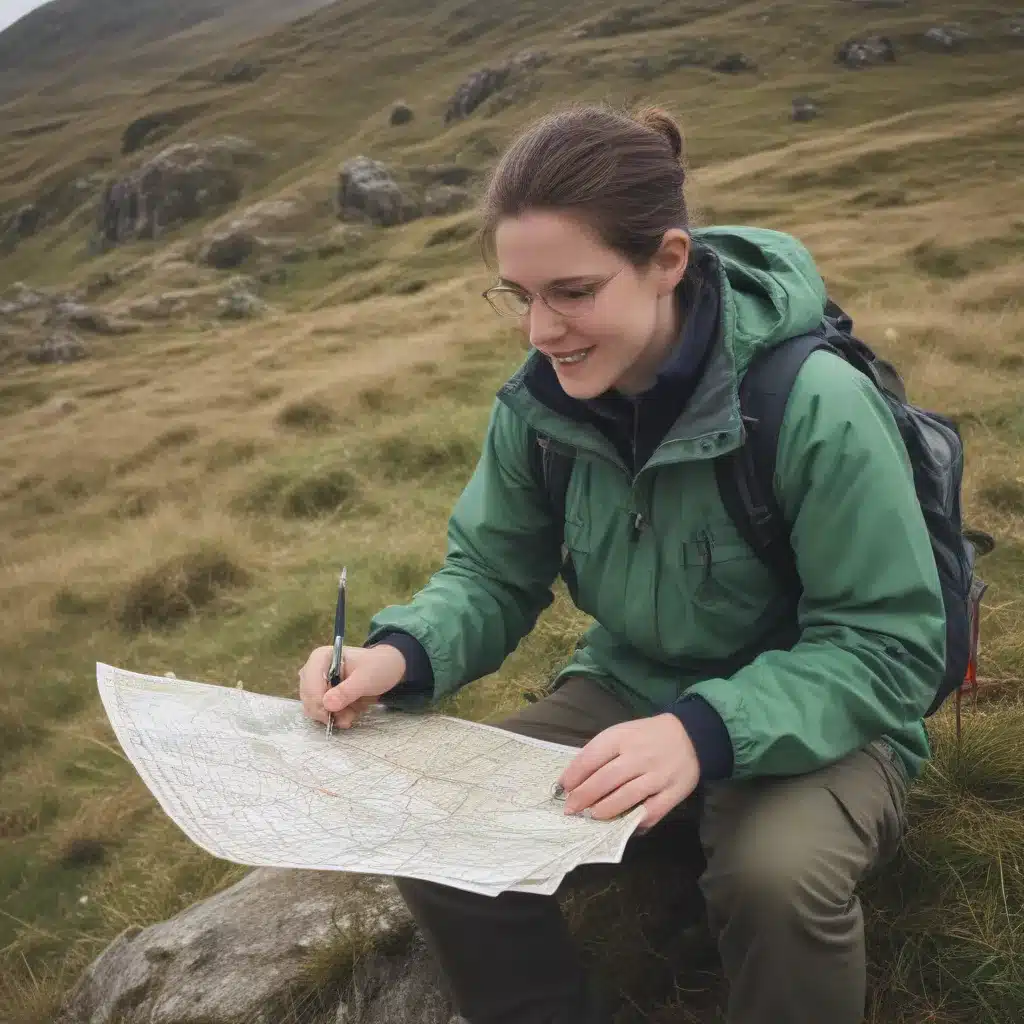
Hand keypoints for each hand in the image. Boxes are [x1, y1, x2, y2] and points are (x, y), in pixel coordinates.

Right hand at [297, 644, 406, 728]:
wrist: (389, 669)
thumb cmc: (378, 667)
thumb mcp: (366, 678)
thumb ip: (347, 691)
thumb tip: (327, 704)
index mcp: (320, 658)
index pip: (309, 684)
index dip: (318, 702)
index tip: (332, 714)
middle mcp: (314, 670)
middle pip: (308, 698)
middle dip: (327, 712)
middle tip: (347, 715)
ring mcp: (318, 684)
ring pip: (314, 709)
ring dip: (333, 716)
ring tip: (352, 712)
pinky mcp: (324, 696)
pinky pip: (322, 713)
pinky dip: (336, 717)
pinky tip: (350, 713)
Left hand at [557, 714, 700, 829]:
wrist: (690, 734)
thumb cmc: (647, 736)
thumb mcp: (622, 733)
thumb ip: (601, 752)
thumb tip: (575, 778)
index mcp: (622, 737)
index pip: (591, 757)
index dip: (574, 775)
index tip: (562, 789)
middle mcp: (639, 755)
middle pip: (605, 779)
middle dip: (584, 797)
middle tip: (571, 809)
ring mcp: (657, 775)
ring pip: (626, 797)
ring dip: (605, 810)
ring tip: (592, 817)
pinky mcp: (673, 792)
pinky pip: (652, 812)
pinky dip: (636, 822)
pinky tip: (623, 827)